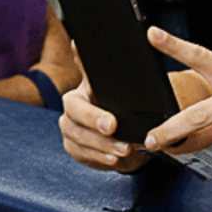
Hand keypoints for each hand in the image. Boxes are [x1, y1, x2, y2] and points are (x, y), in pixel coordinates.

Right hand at [58, 56, 153, 171]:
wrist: (135, 138)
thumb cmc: (137, 111)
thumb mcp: (142, 96)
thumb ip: (137, 81)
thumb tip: (141, 75)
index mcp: (90, 82)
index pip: (82, 64)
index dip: (79, 57)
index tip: (82, 52)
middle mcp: (75, 102)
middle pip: (75, 108)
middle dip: (94, 118)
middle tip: (112, 126)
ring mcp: (70, 125)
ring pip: (79, 134)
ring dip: (103, 144)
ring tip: (124, 149)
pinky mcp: (73, 145)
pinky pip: (82, 153)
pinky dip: (100, 158)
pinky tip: (113, 159)